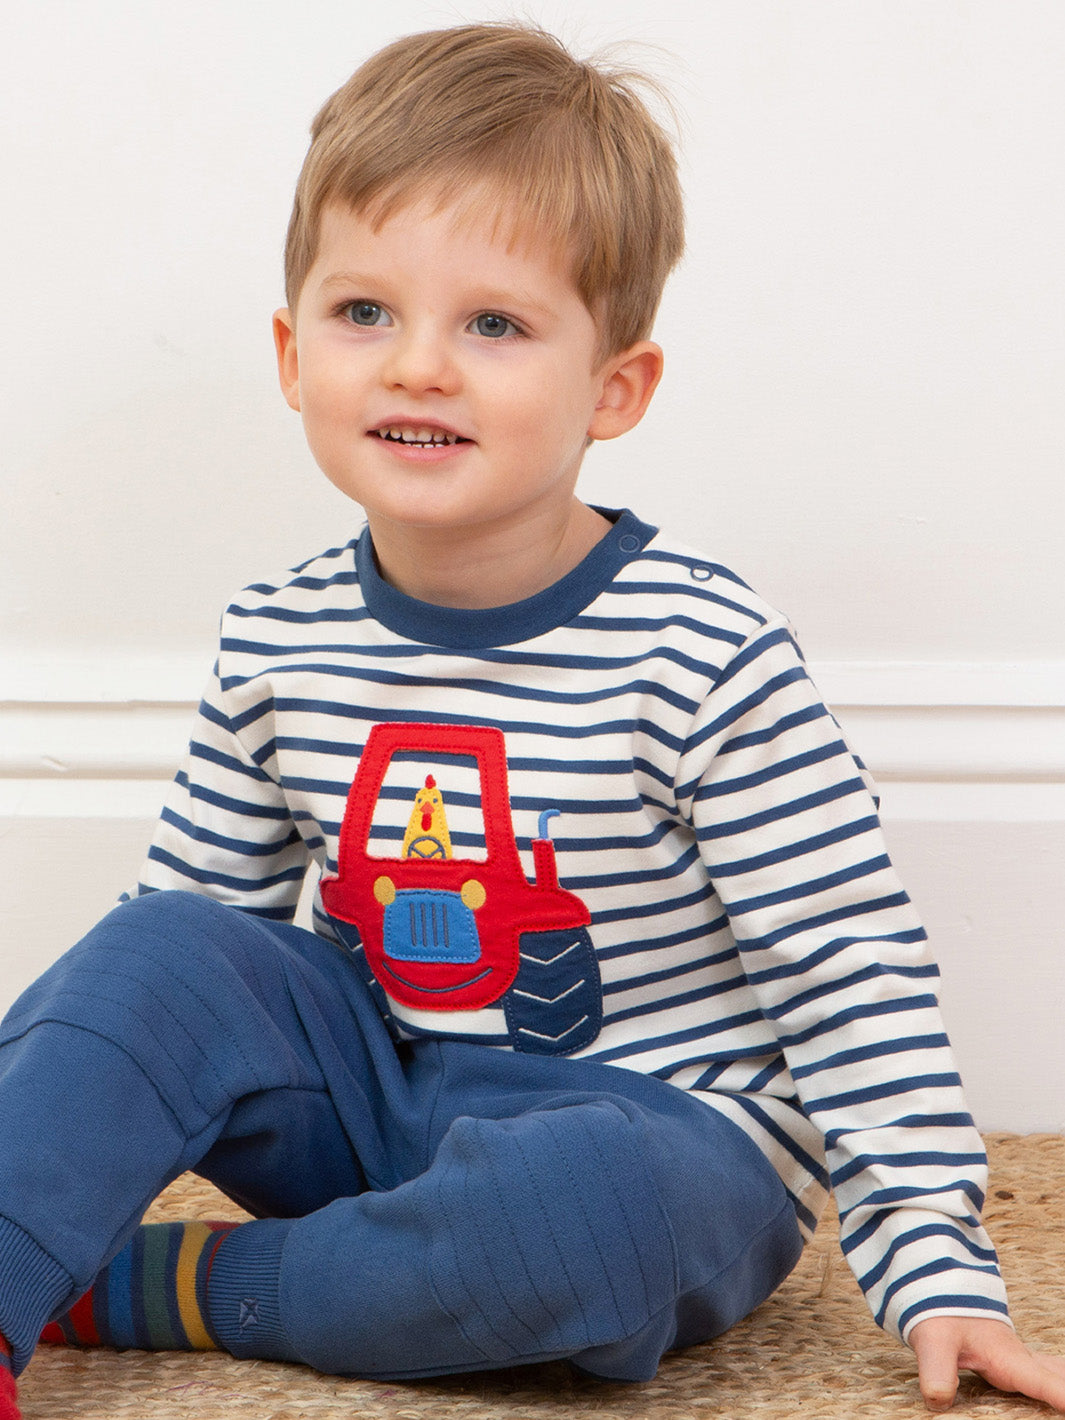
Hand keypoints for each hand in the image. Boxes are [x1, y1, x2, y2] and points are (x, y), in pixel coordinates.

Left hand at [909, 1316, 1064, 1412]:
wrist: (938, 1286)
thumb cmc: (938, 1312)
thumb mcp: (932, 1340)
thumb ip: (936, 1370)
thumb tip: (939, 1400)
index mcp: (1008, 1358)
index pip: (1044, 1383)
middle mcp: (1021, 1359)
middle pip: (1062, 1378)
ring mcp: (1021, 1358)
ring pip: (1058, 1373)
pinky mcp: (1015, 1359)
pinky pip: (1048, 1373)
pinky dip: (1062, 1380)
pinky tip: (1063, 1383)